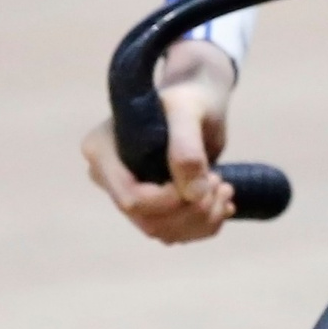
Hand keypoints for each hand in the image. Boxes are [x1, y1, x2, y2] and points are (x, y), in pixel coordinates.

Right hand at [82, 38, 237, 242]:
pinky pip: (173, 231)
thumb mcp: (188, 111)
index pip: (130, 199)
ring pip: (162, 231)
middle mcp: (108, 176)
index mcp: (102, 151)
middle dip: (193, 211)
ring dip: (202, 220)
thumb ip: (187, 148)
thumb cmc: (190, 97)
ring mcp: (128, 191)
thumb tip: (193, 194)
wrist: (199, 99)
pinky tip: (223, 204)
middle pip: (147, 220)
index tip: (208, 179)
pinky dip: (204, 225)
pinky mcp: (150, 202)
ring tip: (226, 189)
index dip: (171, 200)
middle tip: (222, 183)